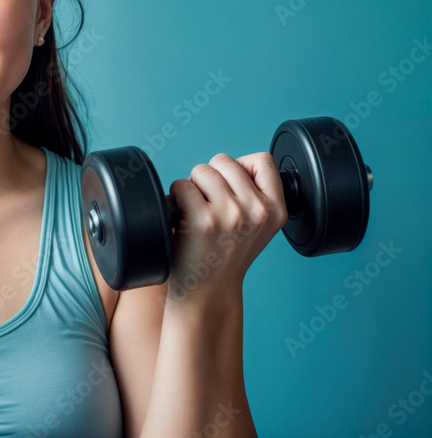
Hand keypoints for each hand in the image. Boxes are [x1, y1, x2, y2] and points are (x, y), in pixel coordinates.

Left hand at [166, 152, 287, 304]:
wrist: (207, 292)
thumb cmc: (224, 255)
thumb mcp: (257, 226)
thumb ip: (254, 194)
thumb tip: (230, 164)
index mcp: (276, 210)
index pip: (263, 160)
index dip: (240, 167)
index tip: (230, 188)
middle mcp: (257, 211)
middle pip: (225, 161)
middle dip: (211, 177)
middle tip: (209, 206)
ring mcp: (231, 215)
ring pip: (202, 170)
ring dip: (192, 187)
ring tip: (196, 213)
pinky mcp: (202, 220)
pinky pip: (182, 185)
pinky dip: (175, 197)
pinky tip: (183, 220)